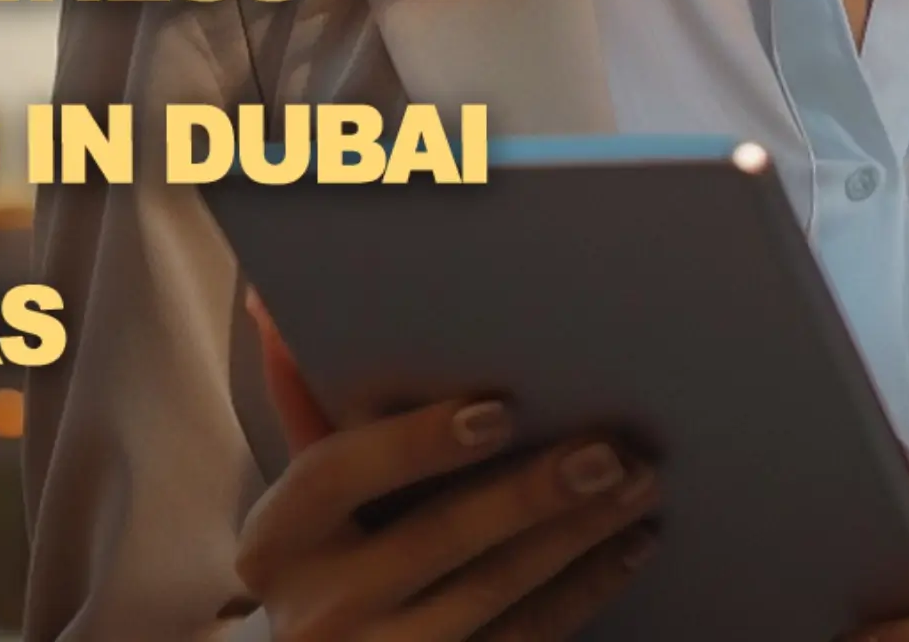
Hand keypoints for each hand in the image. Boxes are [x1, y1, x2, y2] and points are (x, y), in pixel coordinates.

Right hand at [235, 288, 661, 640]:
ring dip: (576, 539)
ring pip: (493, 595)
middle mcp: (321, 605)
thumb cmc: (325, 550)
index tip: (497, 412)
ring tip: (637, 487)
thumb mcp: (305, 491)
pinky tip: (626, 547)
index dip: (418, 442)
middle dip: (530, 494)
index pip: (341, 475)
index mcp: (281, 537)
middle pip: (436, 539)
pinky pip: (522, 639)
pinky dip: (583, 592)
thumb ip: (304, 399)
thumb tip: (272, 300)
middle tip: (606, 454)